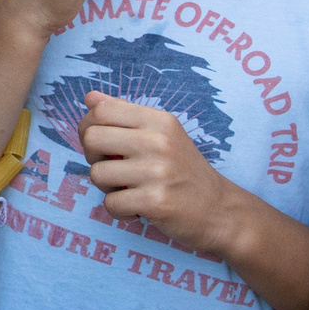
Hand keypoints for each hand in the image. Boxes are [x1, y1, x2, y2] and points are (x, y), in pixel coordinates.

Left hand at [78, 93, 239, 251]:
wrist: (219, 210)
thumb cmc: (183, 171)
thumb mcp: (162, 134)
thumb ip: (125, 115)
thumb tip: (89, 98)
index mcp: (159, 120)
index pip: (102, 110)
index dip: (89, 127)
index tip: (102, 144)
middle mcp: (158, 141)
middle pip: (91, 138)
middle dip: (93, 157)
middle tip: (113, 168)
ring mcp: (158, 171)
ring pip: (97, 174)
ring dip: (108, 188)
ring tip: (130, 190)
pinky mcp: (156, 201)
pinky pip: (111, 203)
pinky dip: (120, 211)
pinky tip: (138, 209)